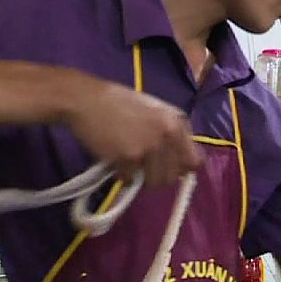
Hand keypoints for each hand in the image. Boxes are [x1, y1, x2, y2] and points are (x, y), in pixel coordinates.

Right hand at [65, 78, 201, 186]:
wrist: (85, 100)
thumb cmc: (118, 102)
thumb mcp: (156, 110)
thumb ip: (171, 132)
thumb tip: (180, 160)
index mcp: (177, 123)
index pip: (195, 161)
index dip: (182, 168)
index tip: (171, 169)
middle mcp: (167, 136)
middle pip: (173, 176)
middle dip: (159, 176)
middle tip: (144, 169)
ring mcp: (148, 149)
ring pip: (153, 182)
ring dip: (141, 178)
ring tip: (130, 165)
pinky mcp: (128, 159)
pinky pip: (130, 180)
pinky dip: (122, 175)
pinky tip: (114, 160)